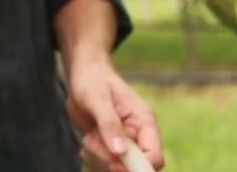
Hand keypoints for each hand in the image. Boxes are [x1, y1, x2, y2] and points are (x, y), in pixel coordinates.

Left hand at [64, 56, 162, 171]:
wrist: (82, 74)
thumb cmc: (93, 79)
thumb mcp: (98, 98)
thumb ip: (109, 124)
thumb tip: (120, 152)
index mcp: (145, 121)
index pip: (154, 157)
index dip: (136, 167)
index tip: (113, 164)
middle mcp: (138, 135)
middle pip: (131, 167)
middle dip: (109, 159)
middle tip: (92, 139)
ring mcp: (125, 143)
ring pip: (115, 167)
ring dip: (97, 155)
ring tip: (90, 134)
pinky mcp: (111, 148)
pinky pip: (103, 165)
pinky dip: (92, 156)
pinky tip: (88, 137)